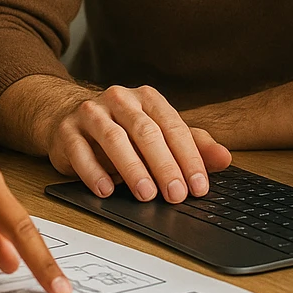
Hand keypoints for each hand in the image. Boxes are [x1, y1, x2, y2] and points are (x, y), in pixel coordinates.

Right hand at [45, 84, 231, 202]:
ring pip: (114, 139)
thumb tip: (224, 159)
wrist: (68, 117)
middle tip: (176, 194)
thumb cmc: (122, 129)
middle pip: (146, 132)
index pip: (173, 126)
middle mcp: (120, 100)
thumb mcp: (158, 133)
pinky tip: (106, 190)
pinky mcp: (67, 131)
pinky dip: (94, 172)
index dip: (188, 157)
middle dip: (164, 165)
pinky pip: (80, 151)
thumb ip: (192, 145)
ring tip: (146, 194)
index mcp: (148, 98)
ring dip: (132, 169)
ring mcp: (92, 113)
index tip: (198, 186)